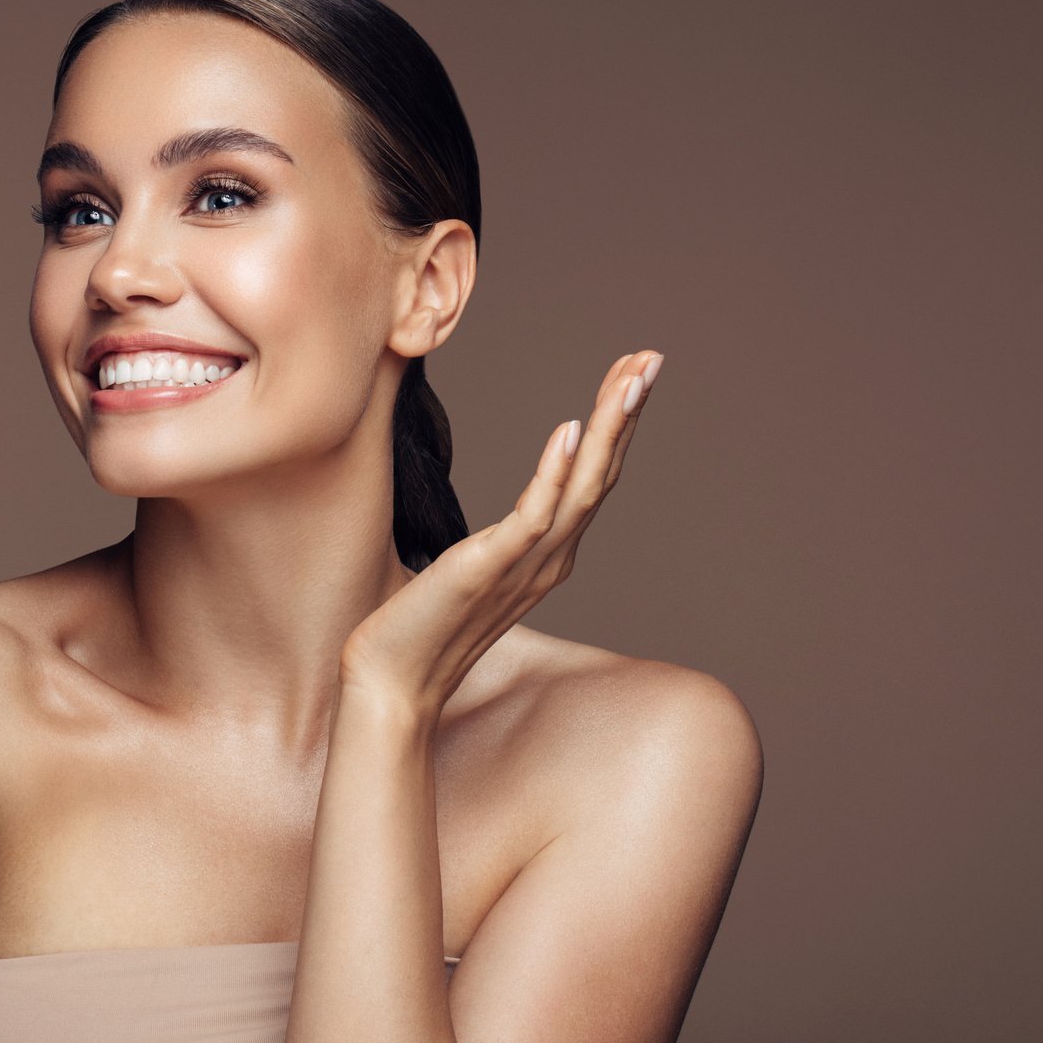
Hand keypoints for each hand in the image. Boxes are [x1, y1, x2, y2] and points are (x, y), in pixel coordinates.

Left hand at [340, 350, 665, 713]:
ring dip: (607, 431)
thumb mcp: (468, 569)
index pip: (589, 477)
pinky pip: (531, 517)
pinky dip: (552, 472)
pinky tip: (568, 431)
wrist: (391, 684)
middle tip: (651, 358)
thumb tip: (497, 526)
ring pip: (580, 488)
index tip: (630, 374)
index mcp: (545, 554)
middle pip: (600, 474)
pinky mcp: (488, 570)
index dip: (613, 425)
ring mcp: (524, 566)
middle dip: (626, 413)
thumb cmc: (421, 626)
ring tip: (628, 380)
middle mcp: (548, 559)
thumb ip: (493, 545)